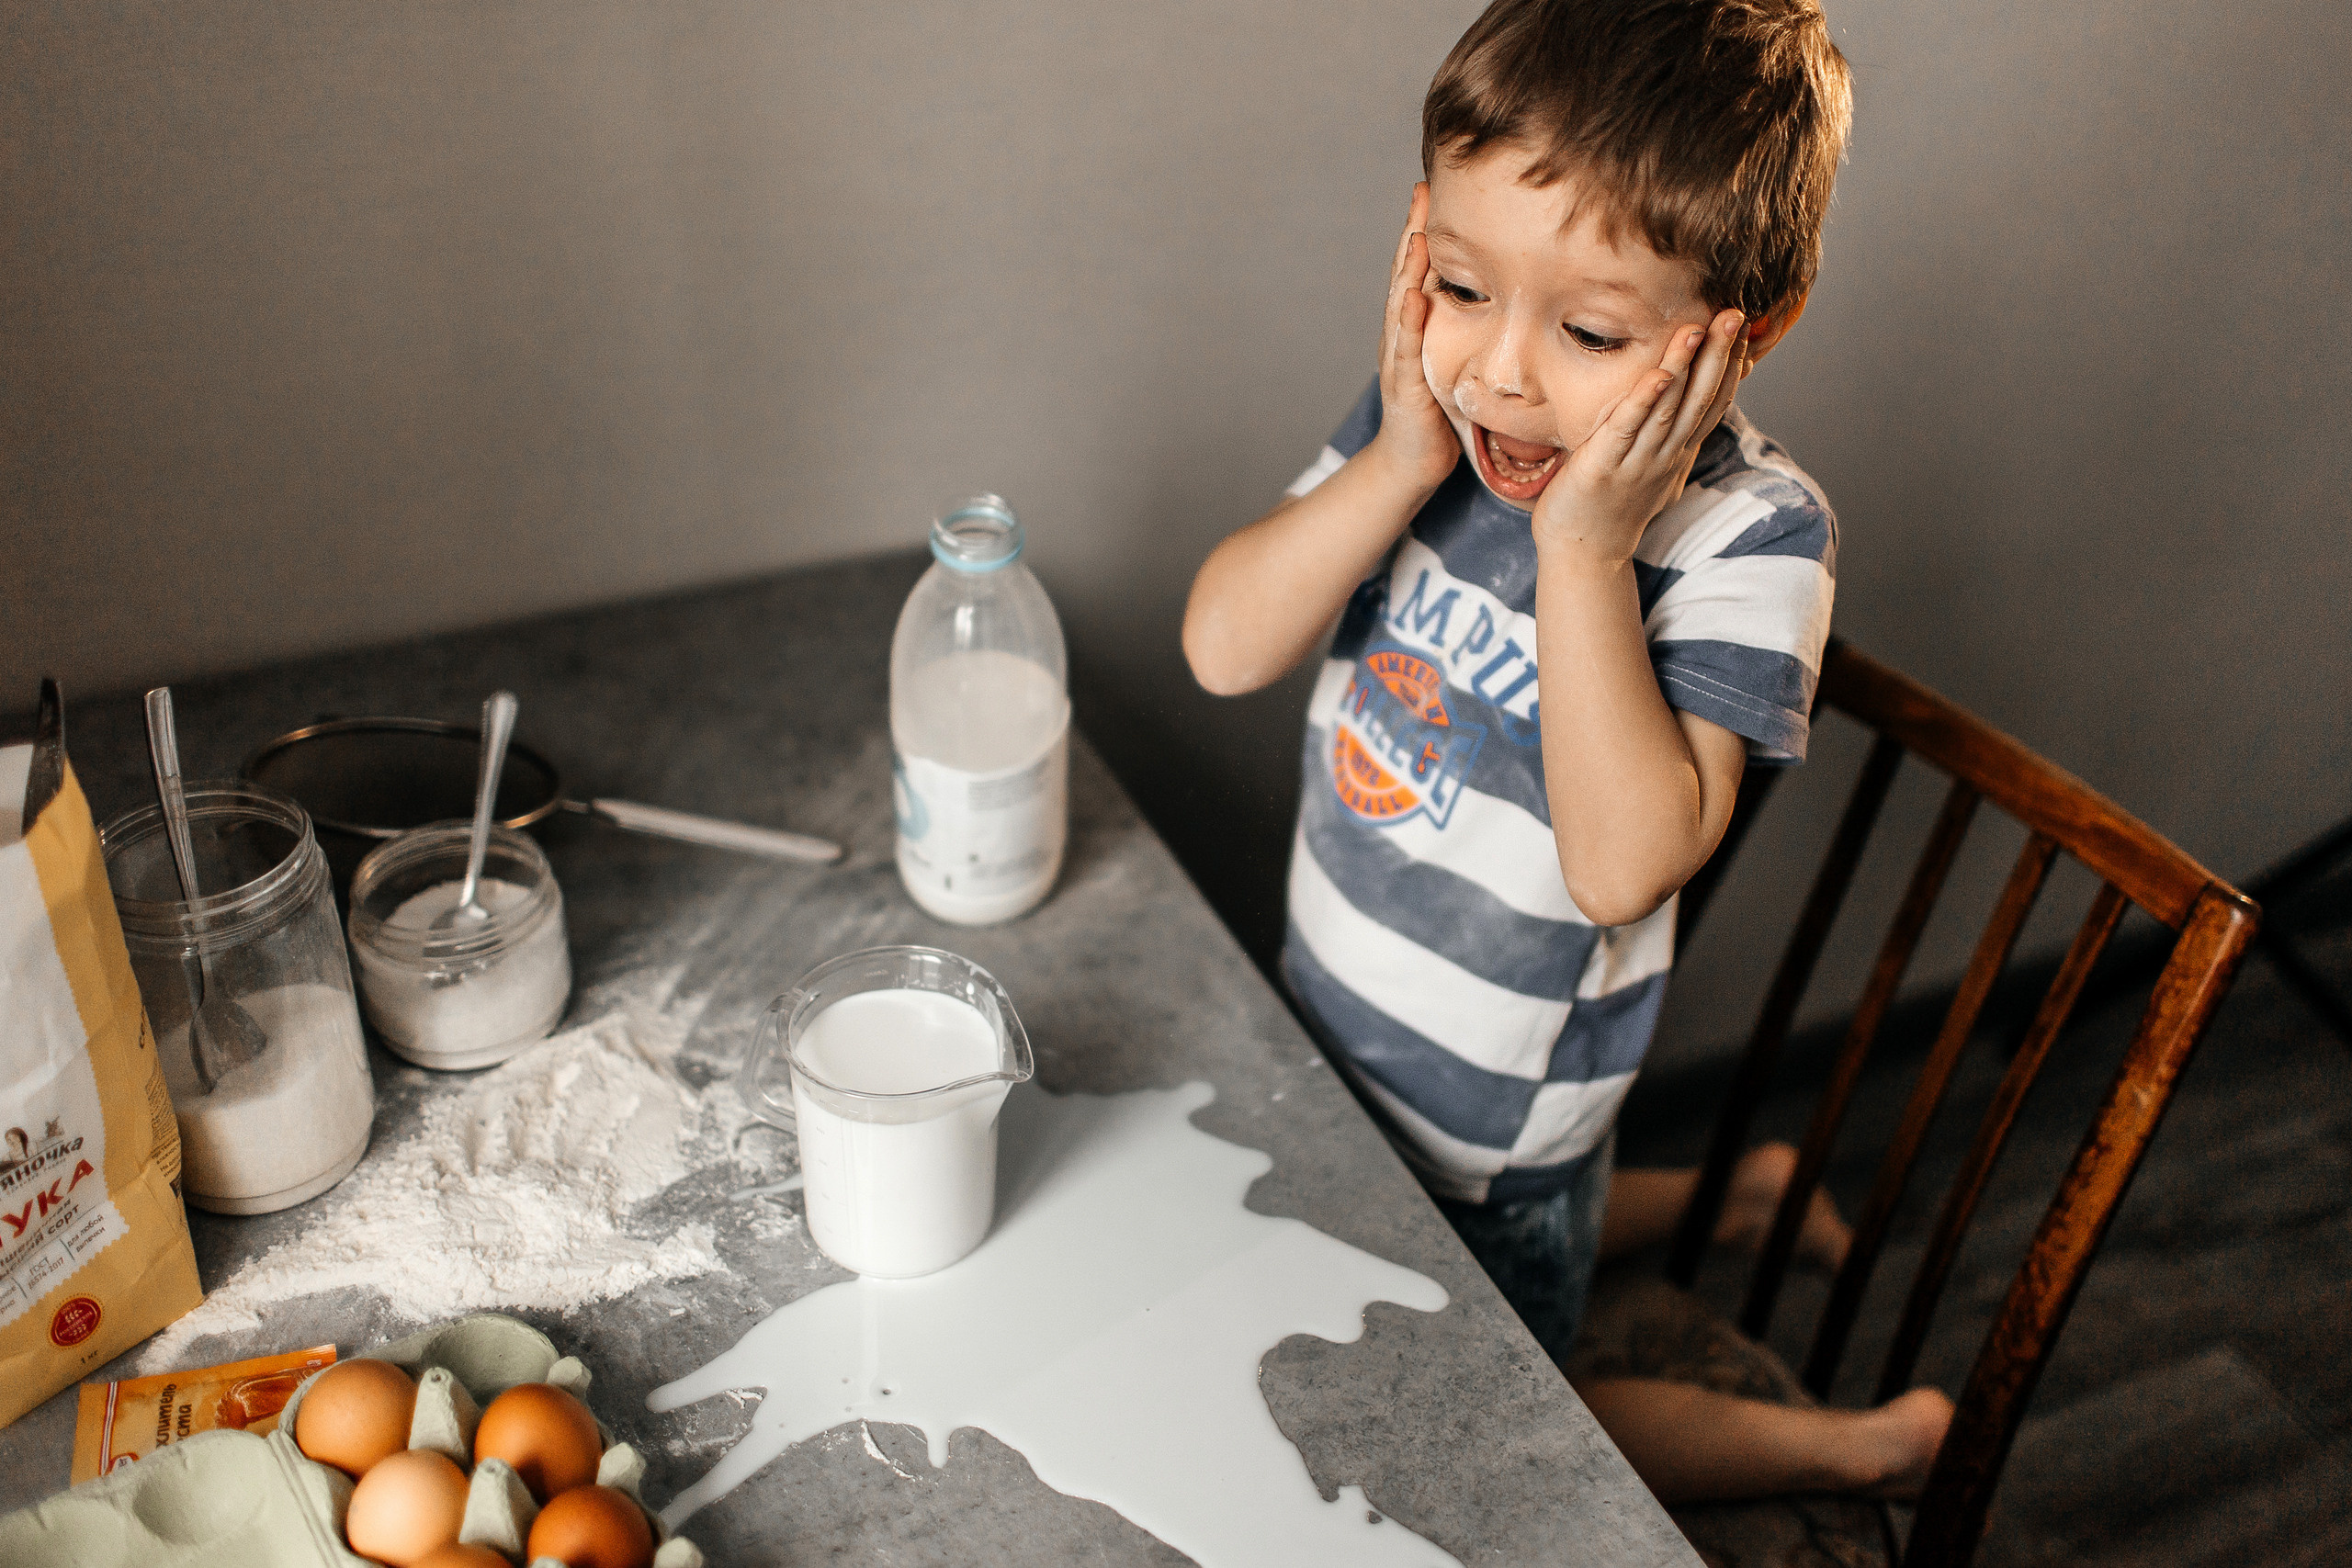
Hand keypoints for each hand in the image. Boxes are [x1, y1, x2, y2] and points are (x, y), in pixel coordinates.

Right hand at [1364, 184, 1461, 499]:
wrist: (1412, 462)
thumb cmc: (1438, 414)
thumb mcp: (1457, 361)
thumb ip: (1470, 328)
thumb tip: (1505, 297)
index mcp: (1416, 326)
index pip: (1422, 270)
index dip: (1426, 229)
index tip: (1436, 189)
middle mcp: (1401, 334)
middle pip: (1405, 274)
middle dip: (1412, 231)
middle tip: (1421, 190)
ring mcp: (1397, 358)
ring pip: (1400, 303)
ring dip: (1406, 267)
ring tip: (1416, 232)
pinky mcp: (1403, 386)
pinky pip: (1404, 348)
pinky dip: (1407, 320)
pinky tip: (1413, 296)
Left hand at [1532, 308, 1749, 566]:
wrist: (1583, 553)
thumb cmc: (1610, 505)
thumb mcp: (1650, 467)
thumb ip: (1668, 438)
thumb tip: (1682, 407)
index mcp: (1677, 451)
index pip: (1712, 401)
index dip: (1729, 363)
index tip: (1741, 326)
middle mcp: (1665, 455)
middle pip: (1699, 398)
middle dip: (1717, 354)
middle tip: (1734, 313)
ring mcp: (1637, 462)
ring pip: (1668, 409)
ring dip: (1684, 367)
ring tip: (1697, 329)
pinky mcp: (1603, 467)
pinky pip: (1627, 429)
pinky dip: (1643, 401)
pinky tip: (1657, 375)